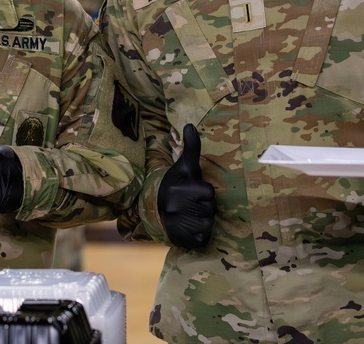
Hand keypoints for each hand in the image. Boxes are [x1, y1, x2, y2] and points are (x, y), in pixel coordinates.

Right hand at [157, 123, 215, 248]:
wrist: (153, 208)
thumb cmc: (174, 184)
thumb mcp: (183, 166)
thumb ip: (191, 147)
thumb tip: (190, 125)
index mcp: (181, 188)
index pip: (209, 192)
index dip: (204, 192)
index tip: (193, 191)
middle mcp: (178, 206)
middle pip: (211, 209)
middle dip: (204, 207)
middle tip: (191, 204)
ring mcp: (178, 224)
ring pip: (208, 224)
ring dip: (203, 221)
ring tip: (190, 215)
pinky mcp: (181, 240)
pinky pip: (202, 240)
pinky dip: (199, 236)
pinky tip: (189, 228)